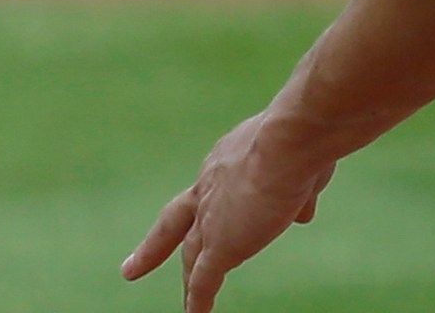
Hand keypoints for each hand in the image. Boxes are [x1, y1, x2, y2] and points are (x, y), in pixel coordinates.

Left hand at [122, 113, 336, 311]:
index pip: (215, 186)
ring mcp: (210, 218)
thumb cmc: (303, 138)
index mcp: (226, 160)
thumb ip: (299, 190)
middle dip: (157, 245)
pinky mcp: (220, 246)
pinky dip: (199, 299)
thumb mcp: (302, 164)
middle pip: (178, 221)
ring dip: (186, 275)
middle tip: (132, 268)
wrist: (291, 139)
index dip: (216, 199)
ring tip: (184, 298)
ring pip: (190, 254)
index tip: (215, 207)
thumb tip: (303, 214)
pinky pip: (203, 280)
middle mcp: (209, 186)